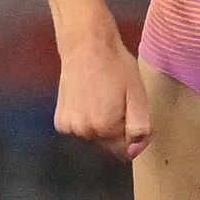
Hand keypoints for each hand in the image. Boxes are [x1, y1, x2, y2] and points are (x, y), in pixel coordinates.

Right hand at [52, 36, 151, 163]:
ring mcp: (68, 126)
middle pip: (109, 144)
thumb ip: (139, 128)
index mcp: (105, 128)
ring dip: (101, 125)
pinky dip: (86, 120)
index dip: (133, 134)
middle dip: (117, 128)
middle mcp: (83, 132)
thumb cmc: (116, 68)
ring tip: (103, 99)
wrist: (86, 48)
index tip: (131, 112)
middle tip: (118, 102)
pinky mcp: (59, 120)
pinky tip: (89, 101)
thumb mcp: (138, 95)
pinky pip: (79, 129)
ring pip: (94, 137)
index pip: (125, 150)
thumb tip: (134, 152)